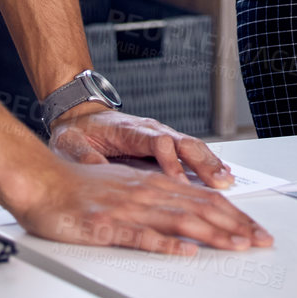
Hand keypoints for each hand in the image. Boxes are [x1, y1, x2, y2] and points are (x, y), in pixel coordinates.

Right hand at [11, 158, 273, 255]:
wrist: (38, 179)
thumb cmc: (76, 187)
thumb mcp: (123, 186)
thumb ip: (154, 199)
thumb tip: (185, 216)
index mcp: (152, 184)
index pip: (203, 198)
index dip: (233, 214)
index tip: (255, 229)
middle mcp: (145, 192)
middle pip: (200, 208)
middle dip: (235, 225)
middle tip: (261, 240)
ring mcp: (127, 208)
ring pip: (178, 220)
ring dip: (212, 233)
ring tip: (237, 245)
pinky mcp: (105, 225)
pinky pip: (139, 235)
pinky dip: (165, 243)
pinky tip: (184, 251)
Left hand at [49, 106, 235, 188]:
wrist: (80, 116)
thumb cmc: (76, 132)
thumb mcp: (70, 144)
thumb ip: (85, 158)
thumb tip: (98, 172)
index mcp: (128, 130)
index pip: (155, 141)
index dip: (169, 160)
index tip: (178, 180)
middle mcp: (149, 129)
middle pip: (182, 141)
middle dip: (202, 162)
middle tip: (218, 181)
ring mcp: (159, 134)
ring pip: (191, 145)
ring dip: (210, 162)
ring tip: (226, 180)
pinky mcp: (164, 143)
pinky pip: (190, 151)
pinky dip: (208, 162)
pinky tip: (222, 174)